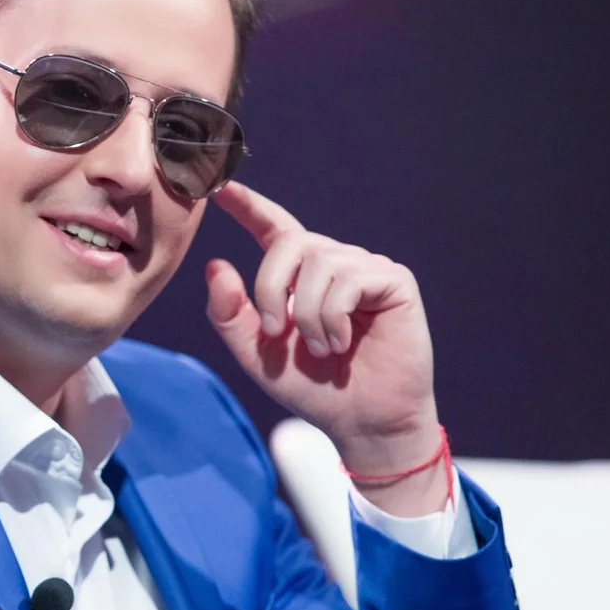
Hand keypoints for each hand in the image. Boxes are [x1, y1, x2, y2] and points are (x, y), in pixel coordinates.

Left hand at [205, 181, 444, 511]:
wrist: (362, 422)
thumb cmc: (313, 389)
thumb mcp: (257, 354)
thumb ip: (231, 313)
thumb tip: (216, 265)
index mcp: (299, 276)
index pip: (273, 228)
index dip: (249, 205)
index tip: (221, 187)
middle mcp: (333, 263)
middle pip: (289, 244)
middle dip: (270, 287)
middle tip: (275, 332)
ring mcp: (365, 269)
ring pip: (319, 263)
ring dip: (307, 314)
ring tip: (320, 349)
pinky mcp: (394, 281)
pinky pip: (349, 279)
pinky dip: (333, 316)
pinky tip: (342, 344)